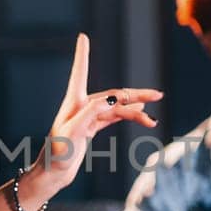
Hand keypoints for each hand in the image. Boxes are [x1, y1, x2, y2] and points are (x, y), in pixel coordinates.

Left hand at [33, 33, 161, 196]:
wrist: (52, 174)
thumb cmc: (57, 154)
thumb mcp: (72, 133)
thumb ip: (90, 114)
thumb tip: (112, 100)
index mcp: (74, 103)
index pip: (79, 73)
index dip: (82, 54)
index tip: (82, 37)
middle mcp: (81, 106)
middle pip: (113, 95)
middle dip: (135, 95)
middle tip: (157, 94)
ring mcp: (88, 117)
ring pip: (117, 109)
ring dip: (135, 112)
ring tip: (153, 119)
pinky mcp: (91, 128)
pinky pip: (113, 118)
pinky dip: (128, 117)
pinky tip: (141, 115)